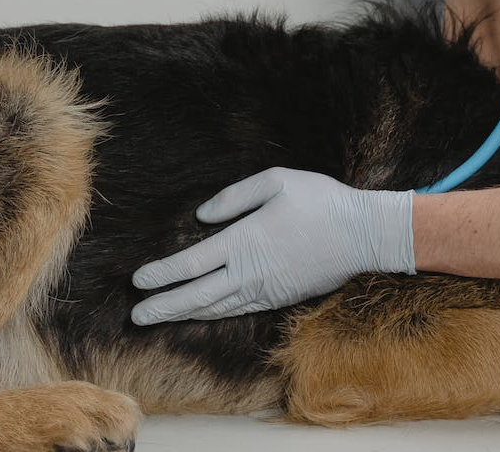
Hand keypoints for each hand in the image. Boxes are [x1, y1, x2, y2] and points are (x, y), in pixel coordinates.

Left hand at [130, 168, 414, 323]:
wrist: (362, 234)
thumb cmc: (320, 201)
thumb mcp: (276, 181)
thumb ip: (234, 198)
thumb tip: (202, 217)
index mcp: (244, 241)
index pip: (191, 264)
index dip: (162, 274)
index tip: (138, 280)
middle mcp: (250, 272)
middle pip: (196, 295)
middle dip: (163, 306)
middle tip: (137, 315)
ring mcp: (265, 289)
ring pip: (215, 307)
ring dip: (184, 314)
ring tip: (159, 318)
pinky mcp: (279, 297)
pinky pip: (238, 310)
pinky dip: (214, 314)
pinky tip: (202, 313)